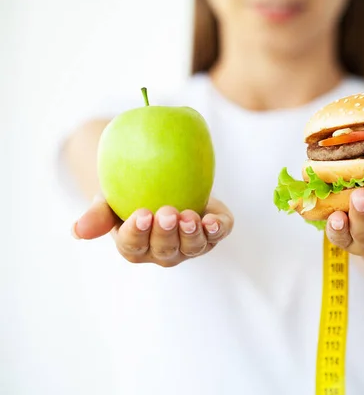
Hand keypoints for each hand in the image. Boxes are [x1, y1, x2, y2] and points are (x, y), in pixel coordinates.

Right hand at [72, 196, 233, 266]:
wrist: (162, 179)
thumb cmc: (129, 195)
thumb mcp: (109, 200)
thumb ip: (97, 216)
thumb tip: (77, 232)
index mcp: (136, 247)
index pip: (133, 247)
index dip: (138, 234)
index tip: (141, 214)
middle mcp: (164, 252)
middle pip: (165, 250)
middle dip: (166, 233)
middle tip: (167, 213)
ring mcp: (190, 245)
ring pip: (193, 247)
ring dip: (192, 234)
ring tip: (189, 217)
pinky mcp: (212, 232)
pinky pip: (218, 234)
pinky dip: (217, 229)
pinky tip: (213, 221)